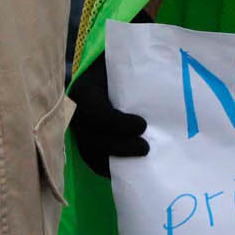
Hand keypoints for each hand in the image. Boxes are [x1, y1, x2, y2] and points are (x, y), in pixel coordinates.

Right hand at [68, 53, 147, 178]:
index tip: (142, 125)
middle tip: (146, 148)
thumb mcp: (117, 64)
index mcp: (83, 90)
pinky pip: (90, 157)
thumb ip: (130, 73)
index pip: (97, 113)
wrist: (95, 68)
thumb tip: (160, 79)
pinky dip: (106, 167)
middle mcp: (74, 112)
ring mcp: (76, 127)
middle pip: (94, 139)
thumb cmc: (110, 66)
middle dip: (121, 147)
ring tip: (139, 164)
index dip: (119, 124)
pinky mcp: (80, 137)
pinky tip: (126, 170)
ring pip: (90, 152)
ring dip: (115, 162)